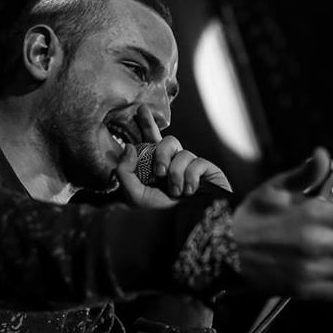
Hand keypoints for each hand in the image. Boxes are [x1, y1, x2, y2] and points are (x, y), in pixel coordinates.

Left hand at [114, 105, 230, 207]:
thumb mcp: (134, 195)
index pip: (151, 139)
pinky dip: (190, 179)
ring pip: (182, 154)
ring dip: (176, 175)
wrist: (186, 224)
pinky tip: (189, 192)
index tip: (141, 108)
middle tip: (159, 174)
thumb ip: (125, 172)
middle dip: (162, 155)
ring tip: (175, 192)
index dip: (147, 123)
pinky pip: (196, 163)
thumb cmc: (160, 214)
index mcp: (156, 163)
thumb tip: (129, 147)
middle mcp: (175, 161)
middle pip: (169, 141)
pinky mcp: (207, 169)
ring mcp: (191, 164)